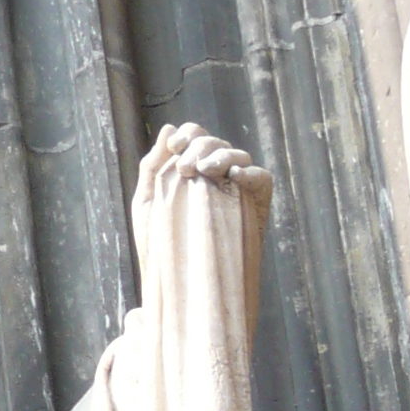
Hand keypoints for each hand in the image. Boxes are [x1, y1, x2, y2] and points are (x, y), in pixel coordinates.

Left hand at [135, 122, 270, 237]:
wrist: (173, 280)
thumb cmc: (159, 243)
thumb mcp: (147, 203)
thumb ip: (152, 167)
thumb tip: (168, 129)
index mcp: (192, 170)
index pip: (196, 138)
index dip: (189, 134)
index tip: (174, 147)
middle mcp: (216, 174)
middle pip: (216, 144)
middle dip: (201, 147)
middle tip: (185, 167)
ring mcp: (237, 188)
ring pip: (238, 156)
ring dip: (222, 156)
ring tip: (206, 169)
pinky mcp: (255, 204)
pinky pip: (261, 179)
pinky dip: (251, 173)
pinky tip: (236, 175)